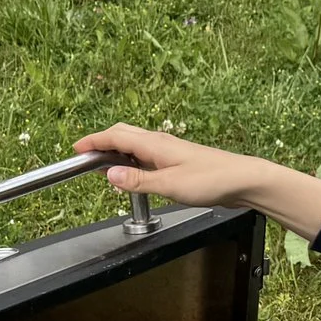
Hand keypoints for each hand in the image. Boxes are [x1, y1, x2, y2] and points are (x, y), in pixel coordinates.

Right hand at [73, 124, 320, 241]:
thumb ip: (139, 181)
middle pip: (124, 134)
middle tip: (85, 154)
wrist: (244, 179)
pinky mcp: (178, 159)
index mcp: (155, 145)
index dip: (94, 142)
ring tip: (102, 162)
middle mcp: (161, 142)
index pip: (116, 137)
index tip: (76, 149)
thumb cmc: (212, 181)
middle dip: (101, 142)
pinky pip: (146, 152)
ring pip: (135, 142)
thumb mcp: (171, 186)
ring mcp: (170, 149)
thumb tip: (110, 174)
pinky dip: (132, 157)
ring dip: (116, 148)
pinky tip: (134, 169)